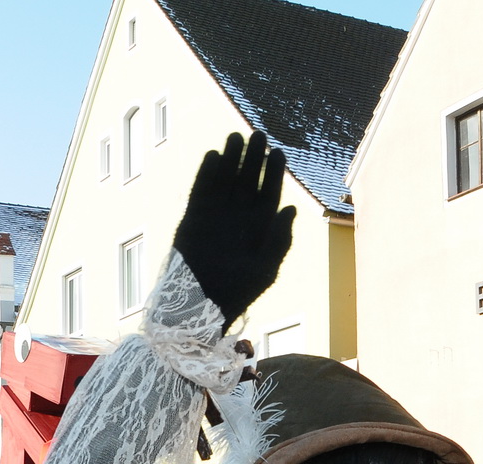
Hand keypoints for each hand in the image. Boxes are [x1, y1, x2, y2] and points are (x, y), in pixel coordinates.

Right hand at [172, 132, 296, 330]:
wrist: (199, 309)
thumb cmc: (237, 293)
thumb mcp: (265, 269)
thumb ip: (279, 241)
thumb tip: (290, 210)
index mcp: (259, 228)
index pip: (269, 192)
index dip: (274, 172)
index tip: (278, 153)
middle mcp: (238, 218)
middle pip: (248, 180)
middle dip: (253, 158)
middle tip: (259, 135)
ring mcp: (215, 216)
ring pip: (224, 180)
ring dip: (231, 159)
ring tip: (236, 138)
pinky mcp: (193, 218)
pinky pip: (201, 191)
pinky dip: (206, 175)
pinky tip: (214, 156)